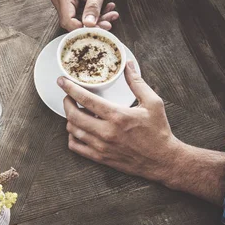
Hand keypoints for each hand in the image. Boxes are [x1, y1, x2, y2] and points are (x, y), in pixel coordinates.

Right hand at [51, 0, 118, 30]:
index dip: (82, 28)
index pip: (68, 20)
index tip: (99, 29)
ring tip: (110, 15)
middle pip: (72, 23)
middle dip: (92, 25)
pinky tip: (105, 12)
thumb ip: (93, 7)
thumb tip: (89, 25)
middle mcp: (59, 0)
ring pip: (77, 22)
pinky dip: (93, 17)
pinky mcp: (68, 7)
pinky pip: (80, 18)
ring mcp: (62, 4)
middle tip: (109, 22)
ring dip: (95, 21)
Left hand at [58, 62, 180, 183]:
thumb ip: (137, 83)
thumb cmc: (158, 131)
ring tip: (75, 111)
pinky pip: (75, 147)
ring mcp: (101, 146)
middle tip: (68, 96)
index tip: (62, 81)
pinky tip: (78, 129)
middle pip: (73, 115)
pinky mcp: (100, 157)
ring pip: (72, 130)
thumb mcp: (153, 103)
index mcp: (117, 116)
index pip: (85, 99)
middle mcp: (106, 132)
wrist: (162, 160)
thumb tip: (128, 65)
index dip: (70, 88)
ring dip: (70, 118)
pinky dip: (72, 136)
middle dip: (66, 102)